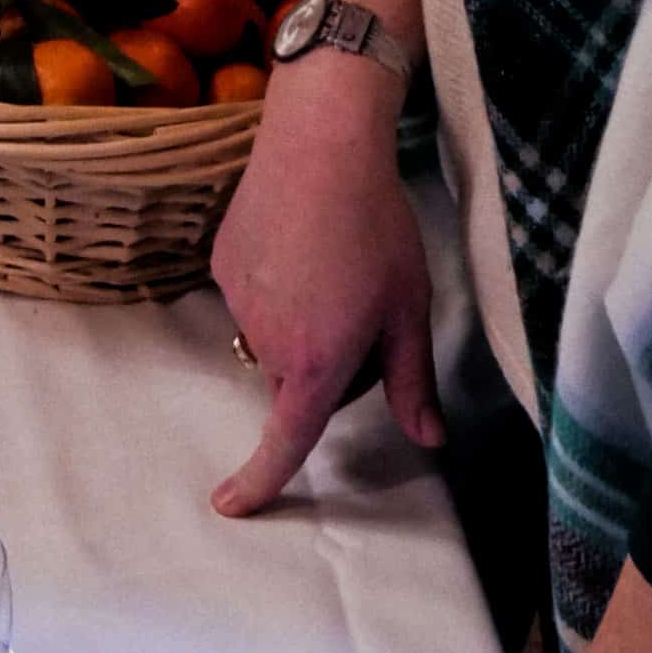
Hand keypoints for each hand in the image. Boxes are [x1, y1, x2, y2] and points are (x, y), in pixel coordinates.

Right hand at [208, 74, 441, 513]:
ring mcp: (239, 301)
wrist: (319, 145)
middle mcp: (269, 342)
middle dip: (325, 367)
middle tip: (366, 312)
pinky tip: (302, 240)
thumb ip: (414, 382)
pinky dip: (277, 283)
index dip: (259, 482)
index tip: (231, 507)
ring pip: (274, 336)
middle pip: (295, 382)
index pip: (286, 442)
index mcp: (317, 364)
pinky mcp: (222, 264)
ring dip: (301, 322)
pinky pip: (252, 296)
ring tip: (334, 262)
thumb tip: (429, 439)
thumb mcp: (409, 308)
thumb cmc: (376, 227)